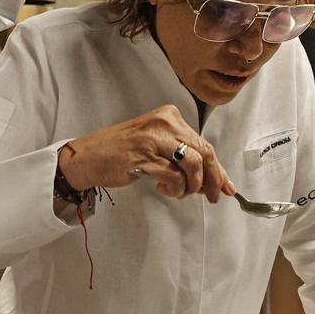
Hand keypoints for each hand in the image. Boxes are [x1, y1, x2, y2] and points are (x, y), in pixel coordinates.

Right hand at [59, 105, 233, 201]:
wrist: (88, 156)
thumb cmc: (121, 152)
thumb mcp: (157, 147)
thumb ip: (182, 158)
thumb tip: (210, 179)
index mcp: (169, 117)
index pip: (203, 143)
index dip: (219, 169)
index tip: (226, 186)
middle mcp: (164, 123)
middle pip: (203, 153)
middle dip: (212, 180)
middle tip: (212, 196)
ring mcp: (153, 139)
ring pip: (192, 165)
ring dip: (190, 186)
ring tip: (179, 192)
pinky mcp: (143, 156)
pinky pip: (173, 177)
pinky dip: (174, 189)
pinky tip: (164, 189)